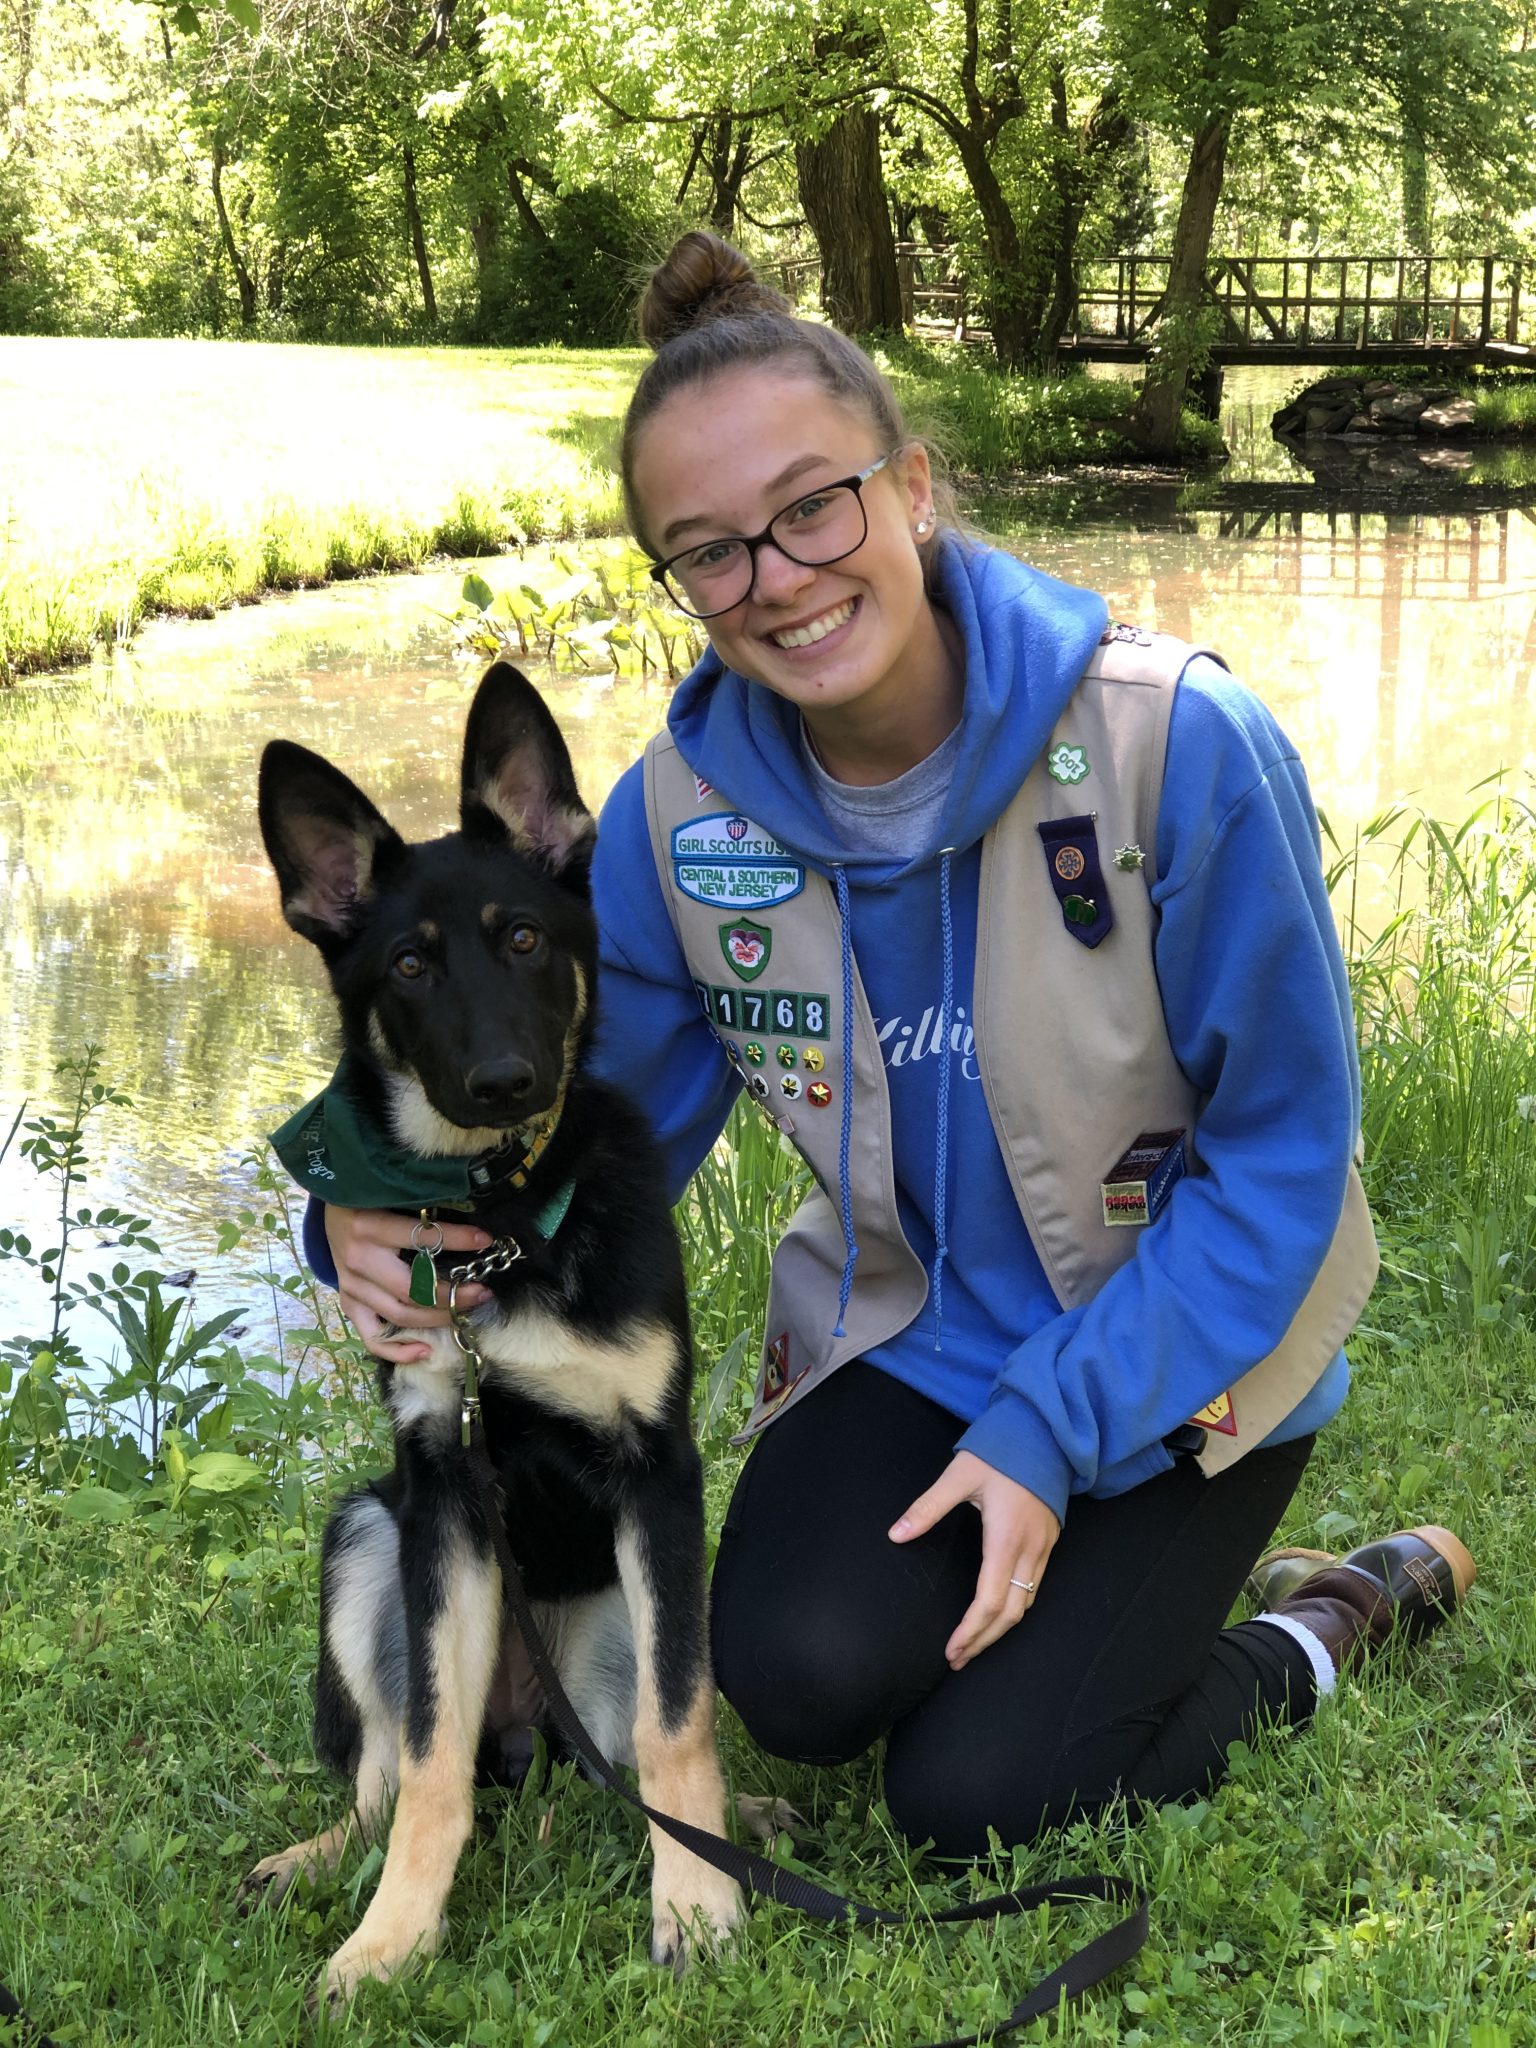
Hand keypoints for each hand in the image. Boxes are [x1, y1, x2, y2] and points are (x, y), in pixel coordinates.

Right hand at [324, 1205, 493, 1364]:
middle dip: (453, 1295)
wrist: (334, 1211)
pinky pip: (372, 1337)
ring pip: (399, 1315)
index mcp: (371, 1227)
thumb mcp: (393, 1197)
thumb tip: (470, 1228)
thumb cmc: (371, 1201)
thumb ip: (422, 1214)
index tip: (484, 1240)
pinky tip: (425, 1351)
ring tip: (465, 1313)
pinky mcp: (348, 1303)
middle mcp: (359, 1259)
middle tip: (482, 1293)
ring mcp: (351, 1286)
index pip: (422, 1238)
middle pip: (412, 1289)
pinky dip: (398, 1350)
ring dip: (438, 1318)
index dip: (457, 1240)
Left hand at [889, 1451, 1060, 1670]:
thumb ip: (927, 1508)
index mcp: (1005, 1539)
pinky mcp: (1049, 1542)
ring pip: (1026, 1604)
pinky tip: (997, 1614)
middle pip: (1010, 1613)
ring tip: (973, 1644)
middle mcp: (1029, 1550)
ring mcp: (1043, 1548)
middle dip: (984, 1641)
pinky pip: (1034, 1587)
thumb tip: (896, 1534)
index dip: (971, 1631)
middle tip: (958, 1658)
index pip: (989, 1601)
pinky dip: (1015, 1609)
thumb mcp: (959, 1476)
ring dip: (1000, 1629)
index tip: (951, 1650)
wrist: (1045, 1434)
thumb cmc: (1000, 1452)